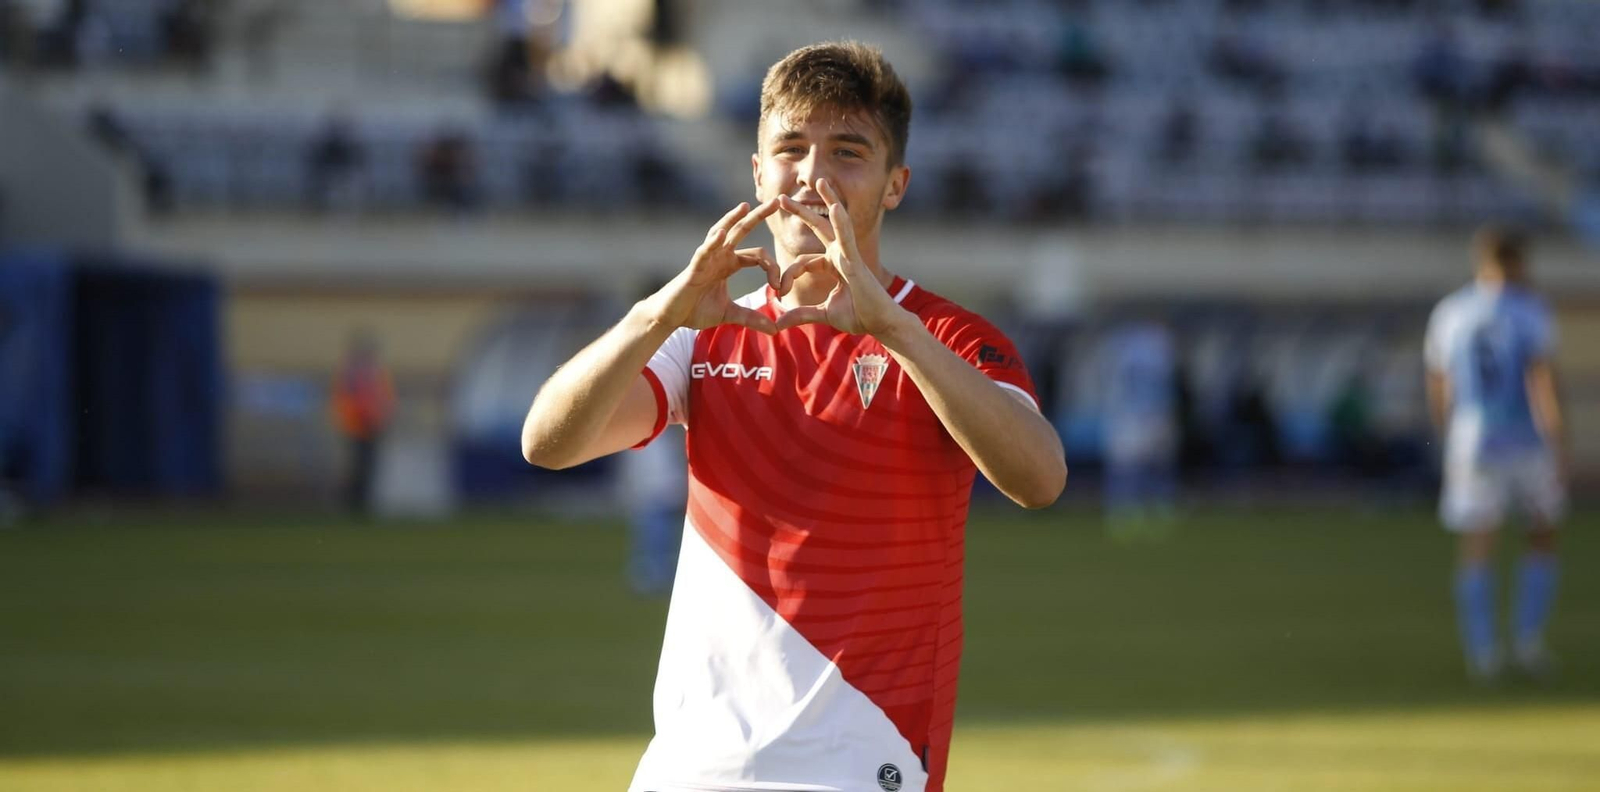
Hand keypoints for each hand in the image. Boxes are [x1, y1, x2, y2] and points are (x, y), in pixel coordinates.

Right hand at [649, 200, 786, 333]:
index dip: (773, 269)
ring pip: (721, 233)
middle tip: (778, 201)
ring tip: (745, 205)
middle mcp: (720, 256)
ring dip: (733, 219)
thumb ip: (752, 318)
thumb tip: (776, 330)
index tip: (780, 288)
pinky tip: (721, 233)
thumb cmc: (696, 310)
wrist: (671, 317)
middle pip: (742, 231)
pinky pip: (703, 252)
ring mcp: (706, 259)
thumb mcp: (730, 314)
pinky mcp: (693, 268)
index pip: (758, 256)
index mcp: (730, 263)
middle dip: (759, 216)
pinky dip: (711, 242)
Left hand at [773, 179, 909, 337]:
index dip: (787, 276)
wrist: (880, 323)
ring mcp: (849, 255)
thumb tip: (778, 323)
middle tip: (782, 197)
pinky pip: (847, 239)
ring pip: (836, 224)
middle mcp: (840, 254)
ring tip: (820, 182)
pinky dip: (842, 223)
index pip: (802, 262)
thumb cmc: (858, 315)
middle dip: (801, 211)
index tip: (779, 293)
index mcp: (832, 264)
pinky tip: (836, 206)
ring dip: (828, 200)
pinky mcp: (856, 261)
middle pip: (818, 227)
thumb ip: (801, 314)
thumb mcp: (823, 314)